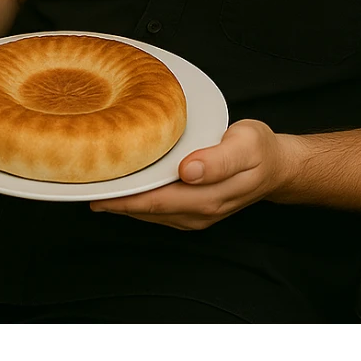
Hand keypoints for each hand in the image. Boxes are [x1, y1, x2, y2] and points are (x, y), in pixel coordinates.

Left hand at [90, 119, 291, 229]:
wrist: (277, 166)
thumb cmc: (259, 150)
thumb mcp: (245, 145)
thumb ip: (219, 160)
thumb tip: (189, 170)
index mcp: (207, 197)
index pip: (154, 201)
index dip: (123, 199)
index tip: (95, 190)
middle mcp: (197, 213)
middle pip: (146, 210)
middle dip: (115, 201)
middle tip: (83, 185)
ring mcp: (194, 215)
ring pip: (150, 212)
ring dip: (124, 202)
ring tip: (97, 186)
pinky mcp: (193, 210)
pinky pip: (158, 209)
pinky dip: (138, 200)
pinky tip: (125, 188)